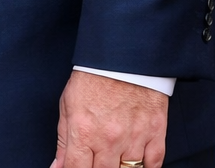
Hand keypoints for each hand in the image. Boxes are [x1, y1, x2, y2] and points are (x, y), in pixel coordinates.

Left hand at [51, 70, 167, 167]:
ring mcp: (135, 138)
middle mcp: (109, 139)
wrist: (123, 57)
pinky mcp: (156, 134)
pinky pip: (153, 165)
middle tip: (94, 161)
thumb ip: (64, 141)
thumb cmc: (92, 79)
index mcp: (84, 131)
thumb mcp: (68, 106)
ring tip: (112, 160)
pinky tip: (136, 164)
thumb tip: (58, 166)